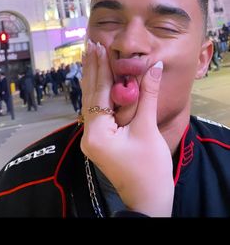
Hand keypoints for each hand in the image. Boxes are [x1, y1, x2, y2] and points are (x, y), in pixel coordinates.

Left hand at [80, 41, 173, 216]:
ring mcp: (92, 139)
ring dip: (93, 79)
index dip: (100, 68)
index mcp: (97, 133)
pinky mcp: (100, 141)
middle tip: (91, 45)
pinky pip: (96, 112)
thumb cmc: (149, 169)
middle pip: (89, 95)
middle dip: (92, 70)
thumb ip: (148, 96)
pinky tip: (98, 82)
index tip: (99, 46)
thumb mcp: (148, 129)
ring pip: (91, 103)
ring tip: (91, 57)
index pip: (98, 93)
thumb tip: (154, 67)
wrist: (148, 200)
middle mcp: (89, 135)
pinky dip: (98, 94)